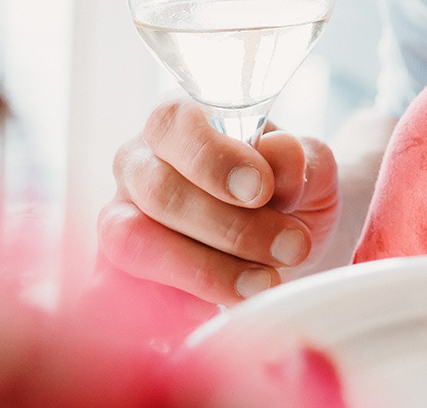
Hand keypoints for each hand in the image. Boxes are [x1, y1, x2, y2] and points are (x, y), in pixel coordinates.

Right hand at [99, 95, 338, 306]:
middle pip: (159, 190)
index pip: (175, 122)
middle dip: (230, 226)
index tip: (261, 190)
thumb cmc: (290, 192)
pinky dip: (176, 302)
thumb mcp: (312, 169)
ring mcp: (119, 217)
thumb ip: (301, 158)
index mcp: (180, 120)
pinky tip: (223, 305)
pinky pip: (124, 292)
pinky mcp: (114, 272)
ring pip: (136, 242)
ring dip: (205, 269)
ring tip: (265, 282)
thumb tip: (279, 154)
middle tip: (292, 246)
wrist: (286, 240)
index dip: (213, 159)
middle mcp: (138, 163)